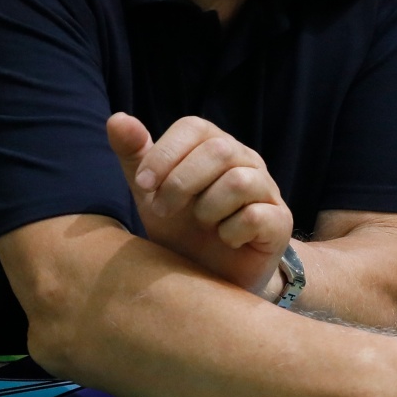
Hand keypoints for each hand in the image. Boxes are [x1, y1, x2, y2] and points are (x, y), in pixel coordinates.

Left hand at [107, 113, 292, 293]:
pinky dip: (230, 232)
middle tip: (163, 211)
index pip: (195, 126)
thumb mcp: (150, 194)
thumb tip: (117, 119)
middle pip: (219, 149)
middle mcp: (246, 161)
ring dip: (207, 208)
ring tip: (201, 224)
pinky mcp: (279, 222)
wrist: (210, 277)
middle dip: (181, 183)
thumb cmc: (182, 229)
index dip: (165, 153)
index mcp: (216, 146)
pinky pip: (255, 216)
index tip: (143, 185)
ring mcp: (267, 190)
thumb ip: (135, 156)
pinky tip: (225, 240)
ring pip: (239, 180)